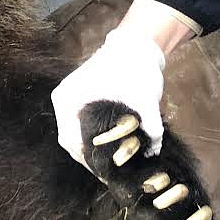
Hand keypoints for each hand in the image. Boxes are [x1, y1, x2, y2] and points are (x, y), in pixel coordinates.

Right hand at [51, 26, 166, 171]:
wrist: (135, 44)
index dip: (91, 162)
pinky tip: (116, 150)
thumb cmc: (133, 66)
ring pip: (77, 136)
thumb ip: (150, 128)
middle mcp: (65, 101)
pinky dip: (97, 141)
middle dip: (92, 160)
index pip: (72, 142)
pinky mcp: (83, 100)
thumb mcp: (144, 98)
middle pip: (72, 142)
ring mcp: (73, 100)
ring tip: (116, 166)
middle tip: (114, 176)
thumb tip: (154, 152)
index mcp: (68, 99)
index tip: (111, 176)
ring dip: (94, 151)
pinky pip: (83, 128)